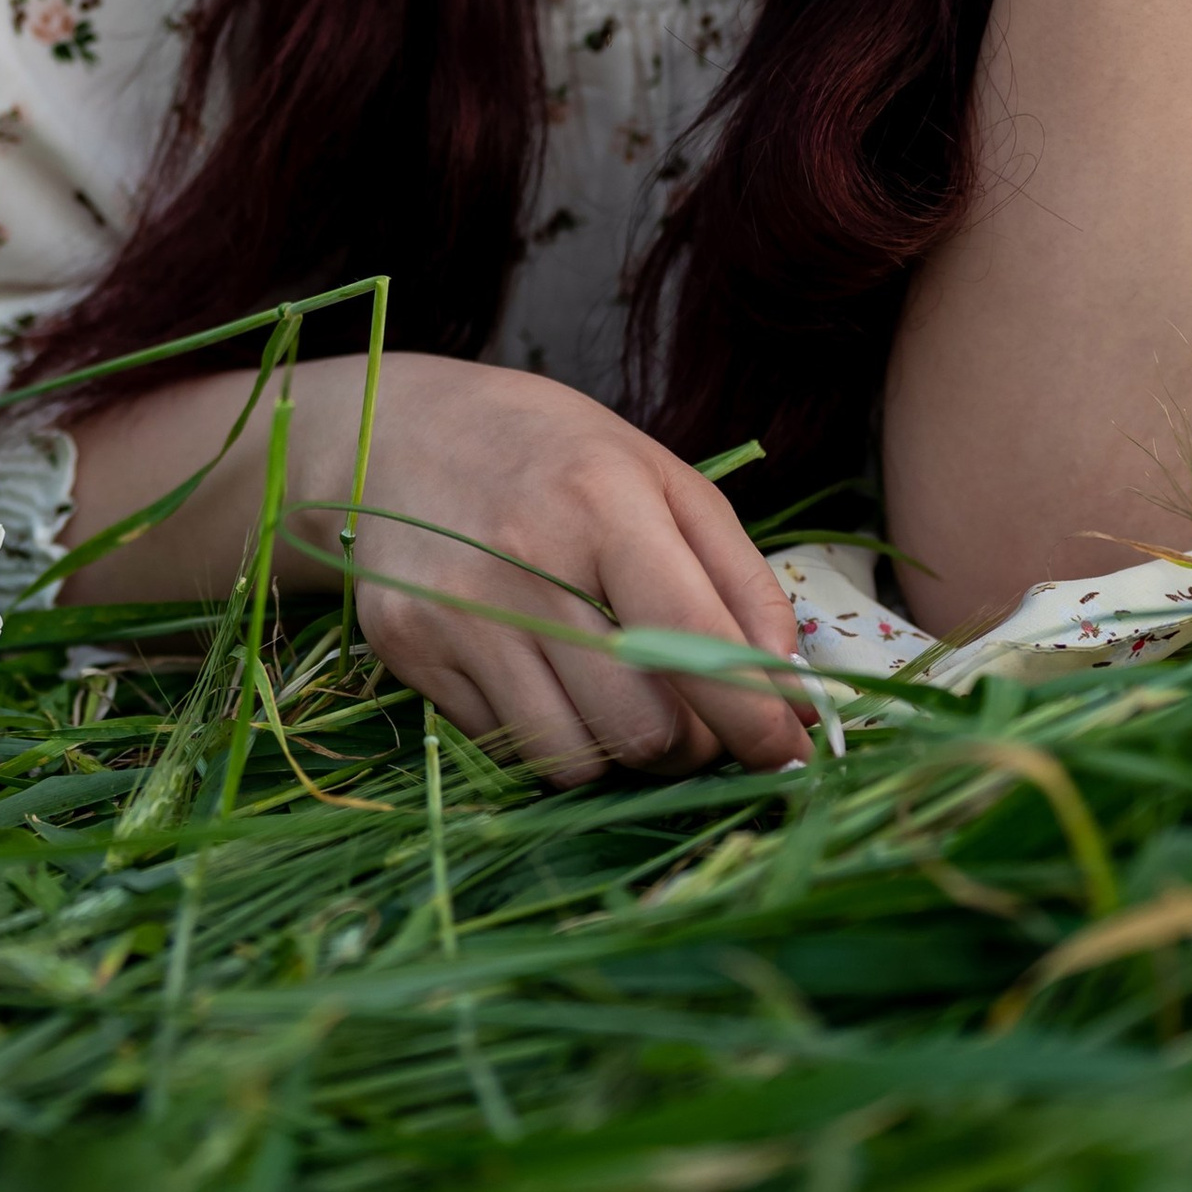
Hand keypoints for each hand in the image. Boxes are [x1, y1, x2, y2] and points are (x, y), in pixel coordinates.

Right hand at [296, 356, 814, 783]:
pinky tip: (540, 673)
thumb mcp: (663, 481)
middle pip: (639, 727)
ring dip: (614, 752)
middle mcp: (522, 557)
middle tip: (693, 719)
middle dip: (688, 746)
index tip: (782, 753)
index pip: (693, 641)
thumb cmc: (554, 457)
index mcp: (602, 497)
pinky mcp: (408, 647)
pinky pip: (507, 748)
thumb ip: (743, 583)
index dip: (751, 717)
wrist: (398, 431)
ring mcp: (456, 608)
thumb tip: (793, 699)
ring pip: (572, 760)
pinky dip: (545, 734)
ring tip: (614, 695)